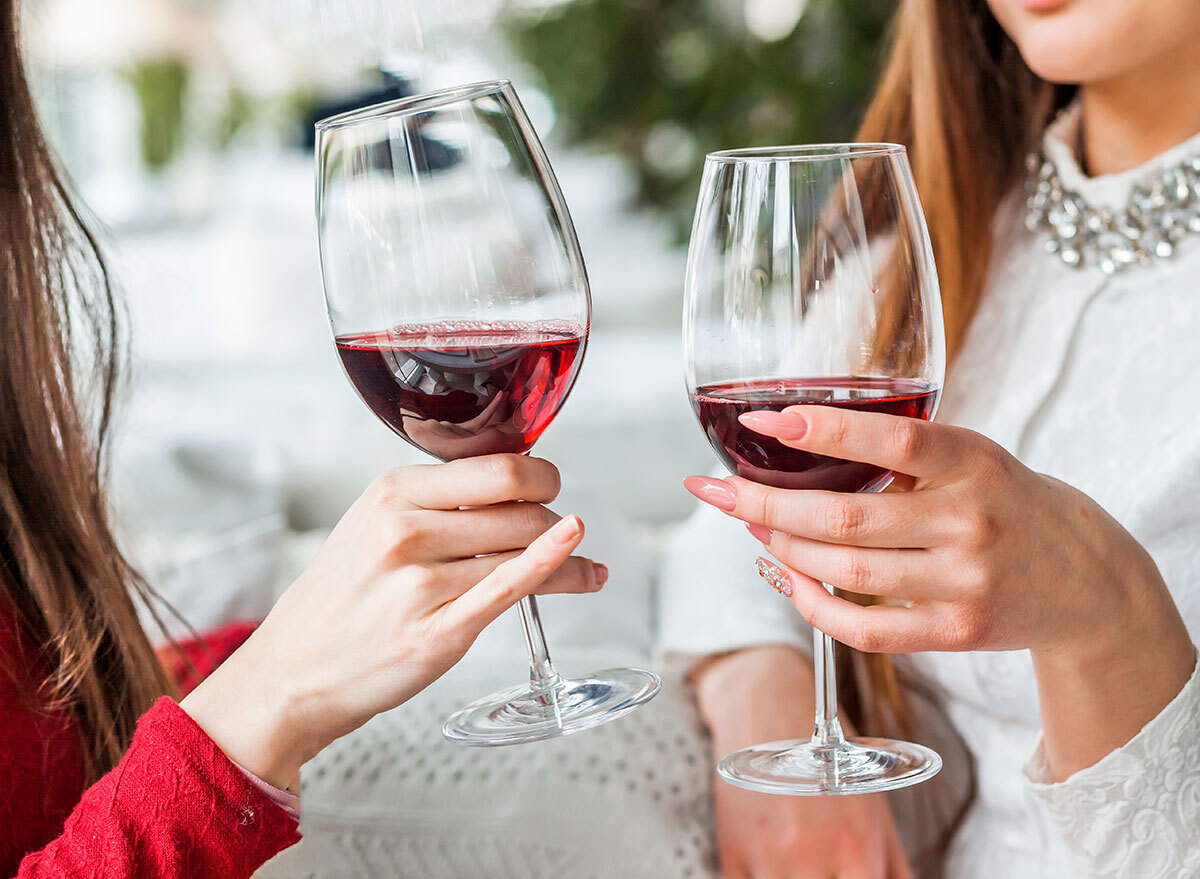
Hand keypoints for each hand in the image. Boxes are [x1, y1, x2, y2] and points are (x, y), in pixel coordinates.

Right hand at [182, 454, 604, 788]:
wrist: (290, 675)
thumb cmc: (339, 602)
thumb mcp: (370, 527)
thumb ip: (434, 503)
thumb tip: (513, 483)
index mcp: (391, 494)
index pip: (497, 468)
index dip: (538, 475)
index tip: (549, 485)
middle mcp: (405, 531)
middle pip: (520, 508)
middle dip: (553, 518)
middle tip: (562, 531)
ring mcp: (420, 584)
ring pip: (525, 551)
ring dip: (568, 558)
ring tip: (584, 568)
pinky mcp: (437, 634)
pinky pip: (512, 589)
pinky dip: (556, 571)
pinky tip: (585, 567)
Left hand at [685, 405, 1194, 777]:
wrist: (1086, 578)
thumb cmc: (1006, 501)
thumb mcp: (971, 456)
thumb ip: (900, 452)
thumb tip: (790, 441)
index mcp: (972, 461)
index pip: (892, 440)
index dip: (822, 431)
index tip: (761, 421)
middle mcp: (970, 521)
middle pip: (845, 518)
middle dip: (764, 503)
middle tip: (712, 489)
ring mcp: (965, 582)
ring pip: (847, 572)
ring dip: (783, 548)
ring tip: (751, 525)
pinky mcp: (957, 632)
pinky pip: (865, 629)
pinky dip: (812, 604)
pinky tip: (786, 576)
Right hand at [694, 647, 911, 878]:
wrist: (769, 707)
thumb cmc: (830, 760)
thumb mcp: (877, 812)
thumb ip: (895, 869)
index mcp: (857, 855)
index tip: (849, 876)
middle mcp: (812, 863)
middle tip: (822, 867)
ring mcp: (766, 861)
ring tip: (796, 859)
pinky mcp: (730, 856)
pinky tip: (769, 860)